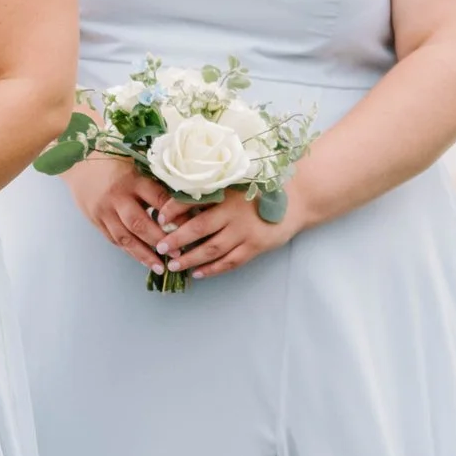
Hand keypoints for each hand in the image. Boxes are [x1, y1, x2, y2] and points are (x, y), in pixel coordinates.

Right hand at [67, 152, 186, 273]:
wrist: (78, 162)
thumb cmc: (114, 161)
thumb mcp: (136, 163)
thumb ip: (155, 180)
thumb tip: (185, 200)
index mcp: (132, 179)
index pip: (158, 199)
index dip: (175, 215)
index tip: (191, 228)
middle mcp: (117, 197)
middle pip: (139, 223)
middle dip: (160, 241)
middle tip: (178, 254)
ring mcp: (104, 210)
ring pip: (125, 237)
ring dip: (144, 254)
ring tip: (161, 267)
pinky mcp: (95, 220)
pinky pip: (114, 239)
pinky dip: (130, 251)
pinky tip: (143, 259)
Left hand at [148, 185, 306, 278]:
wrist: (296, 199)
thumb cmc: (260, 189)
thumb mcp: (236, 183)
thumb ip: (213, 191)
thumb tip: (179, 200)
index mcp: (226, 192)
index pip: (194, 200)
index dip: (174, 209)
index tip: (159, 217)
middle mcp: (234, 212)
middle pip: (199, 228)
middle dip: (177, 239)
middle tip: (160, 247)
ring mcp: (245, 232)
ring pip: (213, 249)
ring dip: (191, 258)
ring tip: (174, 265)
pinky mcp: (256, 247)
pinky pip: (231, 261)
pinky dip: (213, 269)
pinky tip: (198, 273)